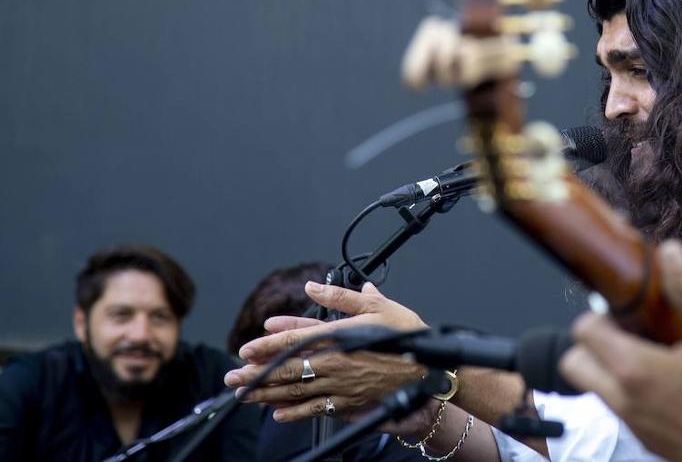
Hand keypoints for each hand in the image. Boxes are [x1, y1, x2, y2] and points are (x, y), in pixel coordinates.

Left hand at [223, 281, 426, 420]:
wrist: (430, 370)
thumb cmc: (406, 335)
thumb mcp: (377, 306)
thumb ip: (341, 296)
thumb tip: (313, 285)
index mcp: (340, 336)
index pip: (295, 340)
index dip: (268, 345)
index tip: (246, 349)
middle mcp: (335, 363)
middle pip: (288, 369)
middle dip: (256, 374)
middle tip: (232, 378)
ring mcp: (340, 386)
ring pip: (296, 391)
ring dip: (267, 394)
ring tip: (245, 396)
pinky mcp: (348, 403)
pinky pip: (316, 410)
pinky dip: (295, 412)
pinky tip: (277, 413)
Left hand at [558, 241, 681, 461]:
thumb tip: (669, 252)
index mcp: (632, 368)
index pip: (582, 331)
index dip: (599, 314)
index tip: (627, 312)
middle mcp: (621, 399)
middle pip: (575, 364)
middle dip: (592, 344)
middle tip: (629, 332)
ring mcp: (631, 424)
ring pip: (596, 389)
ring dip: (611, 369)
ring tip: (654, 356)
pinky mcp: (646, 441)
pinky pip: (621, 410)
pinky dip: (631, 393)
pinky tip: (671, 385)